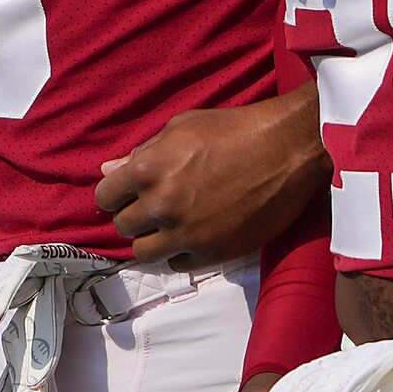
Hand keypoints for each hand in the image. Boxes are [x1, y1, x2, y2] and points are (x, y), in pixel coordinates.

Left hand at [96, 92, 326, 265]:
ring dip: (153, 239)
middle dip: (135, 215)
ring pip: (144, 253)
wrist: (287, 150)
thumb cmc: (235, 130)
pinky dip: (182, 251)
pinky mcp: (212, 253)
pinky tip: (197, 232)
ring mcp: (187, 234)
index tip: (128, 194)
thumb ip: (143, 152)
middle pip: (123, 226)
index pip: (105, 197)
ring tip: (172, 225)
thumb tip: (109, 170)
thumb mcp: (182, 128)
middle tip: (156, 206)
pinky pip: (178, 263)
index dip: (116, 194)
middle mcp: (162, 206)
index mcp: (148, 170)